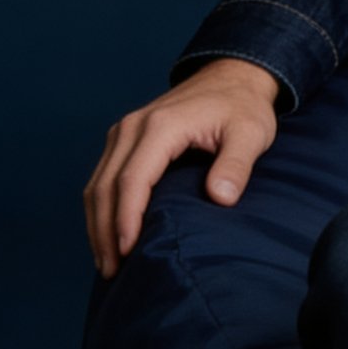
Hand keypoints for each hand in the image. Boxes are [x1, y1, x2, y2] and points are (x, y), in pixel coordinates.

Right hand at [84, 59, 281, 278]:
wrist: (231, 77)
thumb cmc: (242, 108)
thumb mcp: (251, 134)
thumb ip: (236, 165)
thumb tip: (220, 198)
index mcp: (160, 126)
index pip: (133, 179)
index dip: (127, 218)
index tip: (127, 251)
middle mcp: (132, 127)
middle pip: (106, 186)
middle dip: (105, 231)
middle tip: (111, 271)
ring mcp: (123, 132)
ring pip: (98, 184)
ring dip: (97, 224)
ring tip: (106, 263)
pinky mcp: (123, 140)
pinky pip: (103, 178)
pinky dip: (101, 209)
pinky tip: (107, 236)